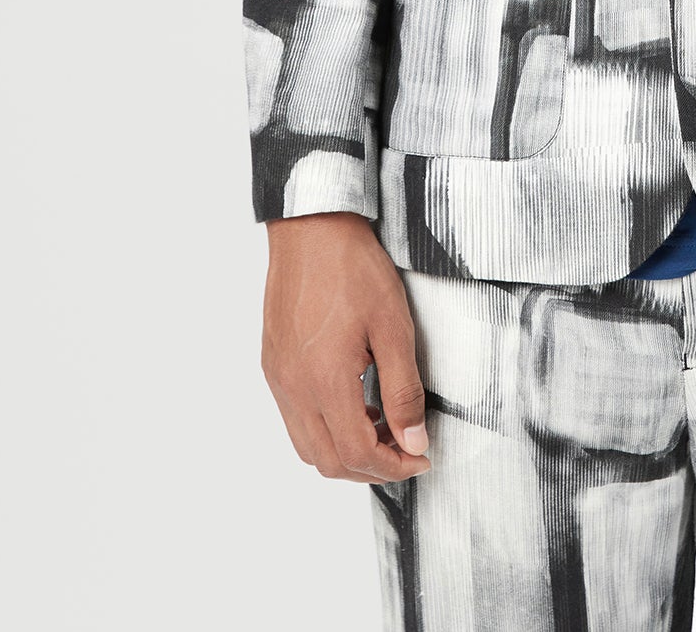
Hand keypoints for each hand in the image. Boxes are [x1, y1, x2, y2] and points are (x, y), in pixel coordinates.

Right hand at [260, 211, 432, 484]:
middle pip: (329, 462)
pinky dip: (326, 429)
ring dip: (346, 452)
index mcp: (324, 381)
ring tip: (383, 427)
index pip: (358, 453)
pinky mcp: (274, 364)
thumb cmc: (352, 268)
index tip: (422, 456)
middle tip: (406, 449)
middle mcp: (294, 388)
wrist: (311, 228)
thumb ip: (404, 390)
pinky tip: (354, 403)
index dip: (394, 465)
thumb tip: (414, 441)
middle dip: (371, 468)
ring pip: (308, 447)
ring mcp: (279, 378)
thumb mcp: (393, 326)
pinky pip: (295, 419)